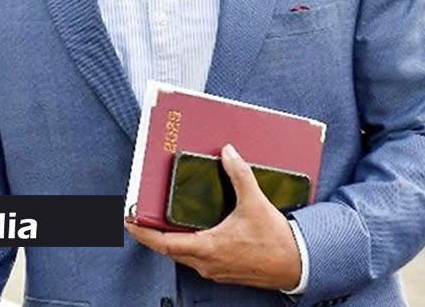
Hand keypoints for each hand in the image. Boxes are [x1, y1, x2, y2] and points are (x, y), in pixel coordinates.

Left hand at [125, 143, 303, 290]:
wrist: (295, 265)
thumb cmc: (275, 240)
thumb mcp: (255, 203)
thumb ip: (239, 175)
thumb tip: (228, 152)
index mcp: (207, 247)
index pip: (163, 243)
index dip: (143, 232)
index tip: (128, 221)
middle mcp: (206, 263)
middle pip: (169, 250)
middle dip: (153, 234)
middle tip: (141, 219)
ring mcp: (214, 270)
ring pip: (183, 256)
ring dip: (171, 241)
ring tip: (163, 224)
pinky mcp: (223, 272)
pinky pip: (197, 260)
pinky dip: (188, 246)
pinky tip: (194, 234)